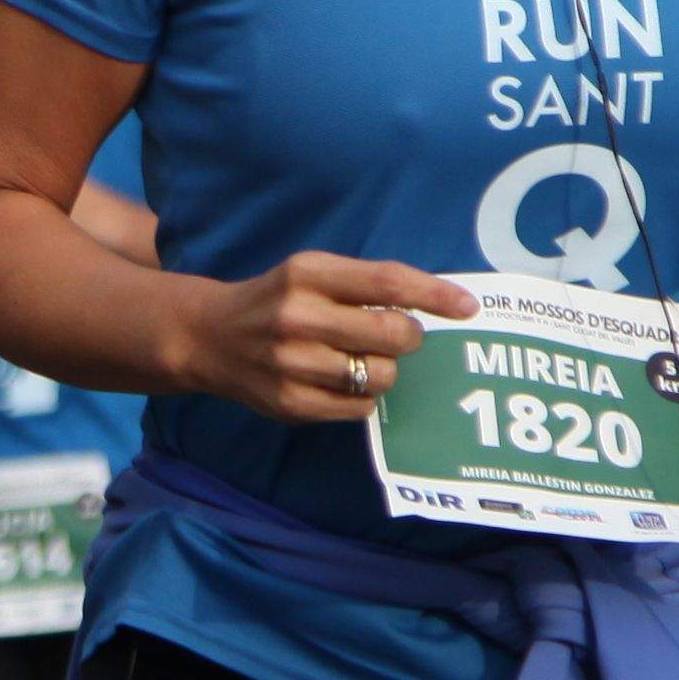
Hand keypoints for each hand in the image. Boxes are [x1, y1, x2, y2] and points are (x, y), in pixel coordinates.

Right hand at [177, 252, 470, 422]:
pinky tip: (344, 381)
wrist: (210, 337)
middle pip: (392, 333)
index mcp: (307, 274)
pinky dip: (364, 395)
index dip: (435, 294)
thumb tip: (435, 305)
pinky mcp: (290, 402)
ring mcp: (292, 363)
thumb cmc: (278, 300)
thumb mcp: (311, 273)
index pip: (388, 282)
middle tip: (399, 335)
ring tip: (364, 359)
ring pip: (380, 375)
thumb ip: (364, 284)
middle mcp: (298, 317)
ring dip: (386, 369)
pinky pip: (359, 407)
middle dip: (409, 336)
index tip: (468, 307)